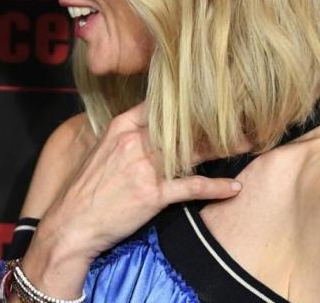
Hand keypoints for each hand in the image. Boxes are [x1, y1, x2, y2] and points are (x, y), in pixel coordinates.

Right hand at [18, 102, 243, 298]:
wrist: (72, 224)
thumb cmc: (86, 190)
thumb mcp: (100, 152)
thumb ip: (125, 137)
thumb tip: (147, 128)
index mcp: (120, 127)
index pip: (158, 104)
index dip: (185, 100)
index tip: (209, 96)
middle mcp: (133, 141)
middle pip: (181, 124)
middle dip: (212, 120)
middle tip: (240, 116)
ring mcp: (144, 167)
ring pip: (192, 151)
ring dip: (223, 148)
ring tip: (247, 143)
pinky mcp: (152, 193)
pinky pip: (191, 186)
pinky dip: (215, 188)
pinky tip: (233, 187)